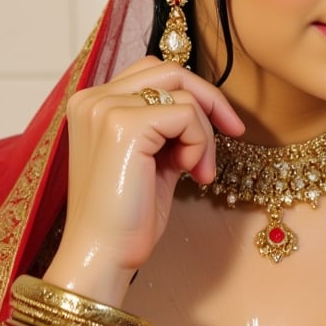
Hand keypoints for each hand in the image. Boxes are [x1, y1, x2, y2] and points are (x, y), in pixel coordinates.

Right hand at [43, 57, 243, 306]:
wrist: (103, 254)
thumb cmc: (127, 216)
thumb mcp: (152, 159)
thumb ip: (167, 127)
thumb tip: (204, 107)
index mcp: (93, 103)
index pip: (153, 72)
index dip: (193, 94)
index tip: (222, 126)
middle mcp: (92, 97)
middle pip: (170, 71)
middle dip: (209, 101)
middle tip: (233, 131)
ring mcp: (105, 108)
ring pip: (182, 93)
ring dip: (204, 133)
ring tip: (197, 171)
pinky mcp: (123, 125)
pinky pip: (186, 115)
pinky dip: (199, 144)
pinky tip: (191, 174)